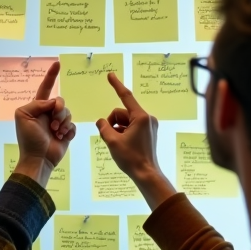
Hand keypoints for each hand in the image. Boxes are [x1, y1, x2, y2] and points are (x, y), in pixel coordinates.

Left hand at [14, 61, 75, 187]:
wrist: (38, 158)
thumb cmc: (28, 139)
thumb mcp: (24, 116)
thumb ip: (37, 104)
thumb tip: (53, 104)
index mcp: (37, 107)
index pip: (45, 88)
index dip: (51, 76)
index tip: (57, 63)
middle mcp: (48, 113)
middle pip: (61, 101)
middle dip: (60, 110)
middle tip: (54, 122)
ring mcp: (58, 124)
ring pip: (68, 113)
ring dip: (63, 123)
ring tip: (56, 133)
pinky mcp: (66, 133)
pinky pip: (73, 125)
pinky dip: (68, 131)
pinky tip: (62, 138)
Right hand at [96, 72, 175, 209]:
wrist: (146, 174)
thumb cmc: (131, 158)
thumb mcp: (112, 141)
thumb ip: (104, 127)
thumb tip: (101, 121)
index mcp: (140, 117)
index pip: (126, 96)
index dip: (116, 85)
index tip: (110, 75)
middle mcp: (147, 118)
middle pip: (123, 113)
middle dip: (113, 122)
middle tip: (108, 136)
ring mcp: (149, 126)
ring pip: (126, 120)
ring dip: (118, 129)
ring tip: (115, 143)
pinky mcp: (149, 133)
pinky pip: (132, 126)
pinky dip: (124, 132)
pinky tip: (122, 144)